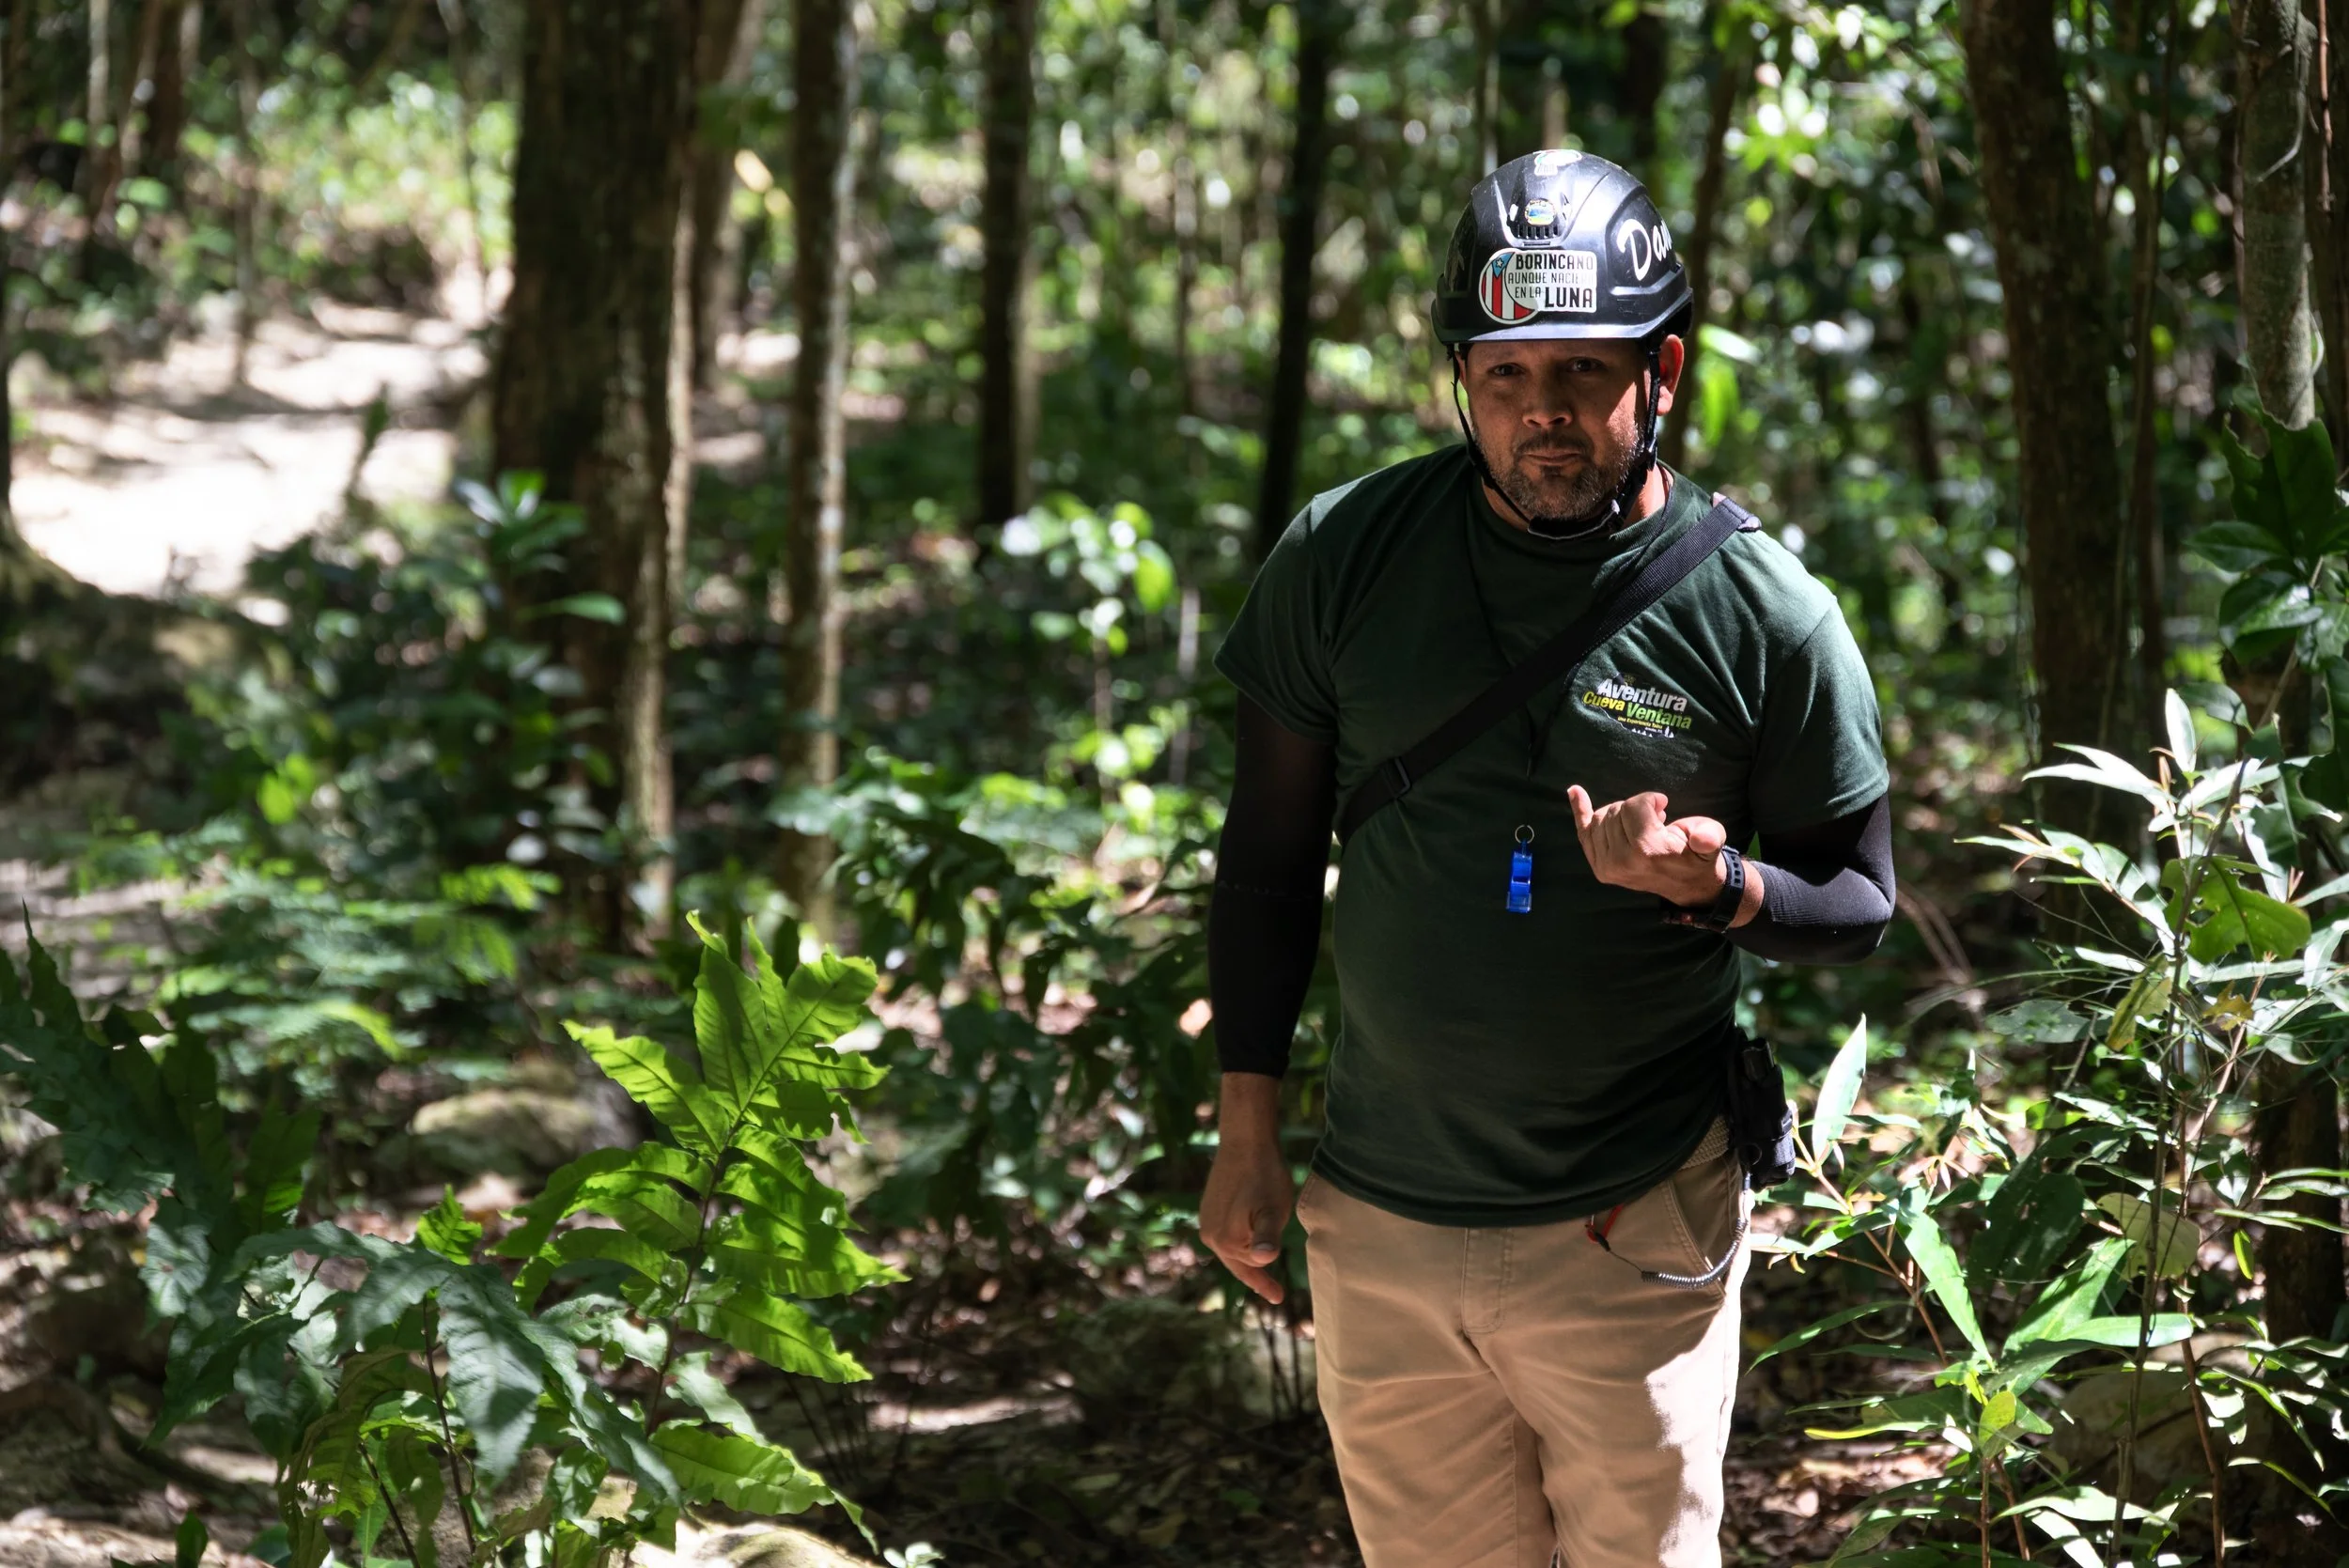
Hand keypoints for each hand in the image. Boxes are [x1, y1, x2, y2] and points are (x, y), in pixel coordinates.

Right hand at [1199, 1074, 1295, 1302]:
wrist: (1245, 1140)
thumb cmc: (1265, 1175)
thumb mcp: (1273, 1209)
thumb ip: (1268, 1236)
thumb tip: (1264, 1258)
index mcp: (1224, 1240)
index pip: (1249, 1271)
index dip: (1264, 1285)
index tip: (1279, 1299)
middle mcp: (1209, 1234)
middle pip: (1237, 1263)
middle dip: (1255, 1275)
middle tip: (1274, 1290)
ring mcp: (1206, 1219)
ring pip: (1231, 1248)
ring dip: (1247, 1258)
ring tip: (1263, 1267)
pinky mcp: (1209, 1205)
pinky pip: (1226, 1234)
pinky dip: (1239, 1242)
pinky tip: (1249, 1240)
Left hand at [1567, 786, 1740, 910]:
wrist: (1688, 885)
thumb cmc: (1697, 856)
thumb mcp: (1712, 840)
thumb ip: (1709, 837)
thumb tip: (1702, 839)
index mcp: (1647, 852)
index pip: (1634, 805)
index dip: (1651, 800)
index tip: (1663, 806)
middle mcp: (1621, 861)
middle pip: (1616, 809)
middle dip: (1636, 807)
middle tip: (1654, 819)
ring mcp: (1606, 866)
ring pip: (1601, 817)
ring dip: (1620, 813)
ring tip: (1640, 824)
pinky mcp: (1599, 866)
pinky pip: (1584, 832)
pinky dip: (1580, 809)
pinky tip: (1575, 791)